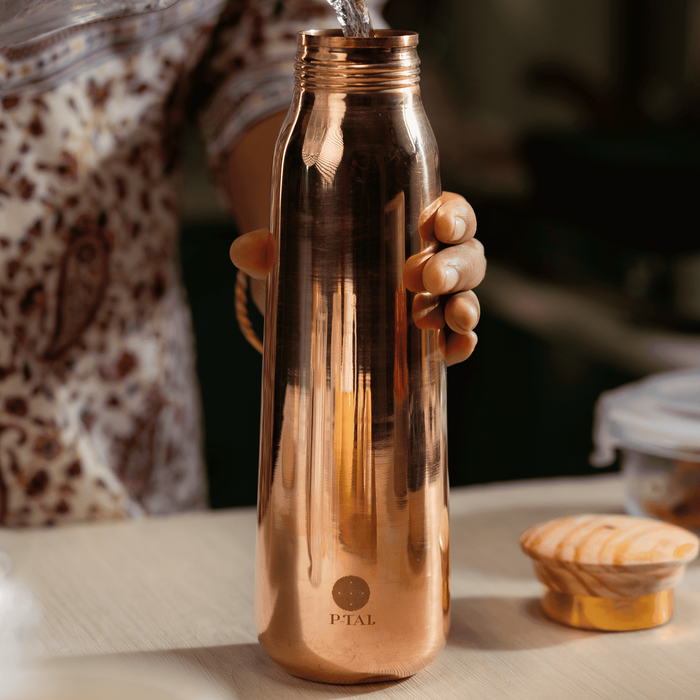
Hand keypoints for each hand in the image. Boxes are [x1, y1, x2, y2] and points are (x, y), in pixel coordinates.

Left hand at [230, 192, 484, 365]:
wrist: (321, 303)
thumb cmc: (321, 261)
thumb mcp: (299, 251)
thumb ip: (274, 249)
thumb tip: (242, 251)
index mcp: (412, 225)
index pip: (449, 213)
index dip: (453, 217)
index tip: (436, 225)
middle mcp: (434, 260)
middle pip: (466, 255)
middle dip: (452, 265)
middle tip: (420, 275)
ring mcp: (437, 300)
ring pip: (468, 295)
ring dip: (463, 304)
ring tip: (444, 316)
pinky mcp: (431, 337)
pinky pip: (458, 338)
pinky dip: (462, 343)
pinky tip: (454, 349)